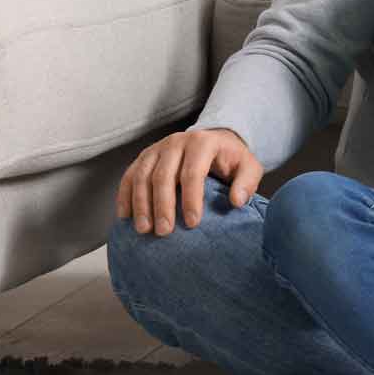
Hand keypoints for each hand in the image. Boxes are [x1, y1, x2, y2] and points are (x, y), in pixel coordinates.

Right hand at [115, 128, 261, 236]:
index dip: (191, 199)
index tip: (193, 224)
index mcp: (203, 142)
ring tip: (144, 229)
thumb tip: (236, 202)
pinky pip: (129, 176)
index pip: (193, 173)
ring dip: (141, 205)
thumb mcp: (248, 167)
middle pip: (163, 176)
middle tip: (164, 232)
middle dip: (162, 206)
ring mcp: (157, 148)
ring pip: (142, 176)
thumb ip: (246, 183)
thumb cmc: (231, 160)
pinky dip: (125, 196)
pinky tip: (126, 217)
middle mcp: (176, 141)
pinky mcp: (144, 157)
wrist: (215, 142)